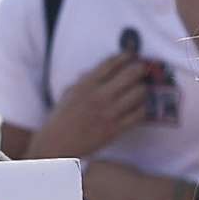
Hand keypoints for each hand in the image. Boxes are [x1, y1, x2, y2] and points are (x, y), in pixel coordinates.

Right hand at [29, 51, 149, 159]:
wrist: (56, 144)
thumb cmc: (61, 118)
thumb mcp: (69, 93)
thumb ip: (84, 80)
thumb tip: (98, 71)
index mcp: (86, 85)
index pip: (111, 63)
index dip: (125, 56)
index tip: (131, 55)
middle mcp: (99, 96)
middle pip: (131, 74)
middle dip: (139, 69)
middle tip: (140, 70)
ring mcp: (108, 113)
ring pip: (139, 93)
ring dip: (142, 89)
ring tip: (139, 90)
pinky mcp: (115, 129)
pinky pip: (138, 115)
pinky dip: (142, 109)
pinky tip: (138, 108)